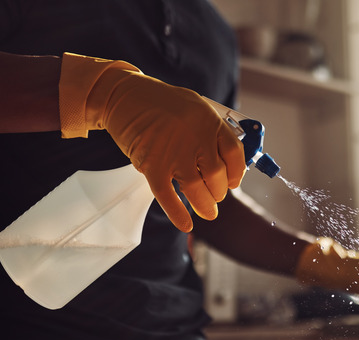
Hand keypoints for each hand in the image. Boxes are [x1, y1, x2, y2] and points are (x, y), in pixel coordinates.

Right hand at [58, 53, 244, 231]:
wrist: (122, 96)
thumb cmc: (159, 103)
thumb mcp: (194, 106)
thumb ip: (211, 130)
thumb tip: (227, 160)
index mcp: (210, 121)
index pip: (234, 154)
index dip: (236, 173)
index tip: (232, 182)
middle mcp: (196, 137)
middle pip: (217, 175)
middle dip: (218, 191)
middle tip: (215, 196)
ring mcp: (174, 152)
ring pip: (197, 189)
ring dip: (205, 205)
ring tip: (208, 212)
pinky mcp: (152, 165)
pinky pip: (168, 196)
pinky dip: (178, 213)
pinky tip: (186, 224)